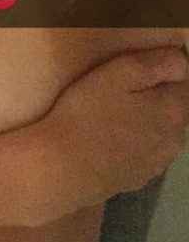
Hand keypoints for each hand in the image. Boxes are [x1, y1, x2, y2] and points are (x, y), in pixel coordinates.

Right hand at [37, 45, 188, 223]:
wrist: (64, 168)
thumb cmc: (88, 114)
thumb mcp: (117, 73)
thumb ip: (156, 63)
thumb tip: (182, 62)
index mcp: (174, 110)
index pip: (185, 82)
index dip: (162, 72)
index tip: (135, 72)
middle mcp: (175, 140)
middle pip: (175, 109)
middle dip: (157, 97)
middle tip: (121, 91)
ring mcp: (158, 164)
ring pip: (162, 132)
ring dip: (147, 122)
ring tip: (115, 116)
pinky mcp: (140, 179)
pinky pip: (147, 153)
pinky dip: (136, 144)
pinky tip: (112, 141)